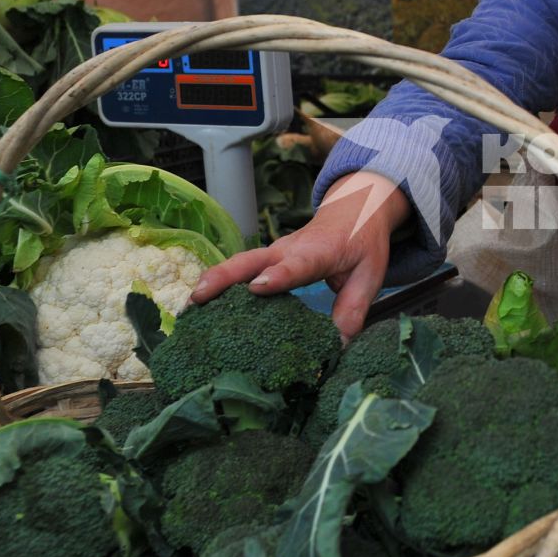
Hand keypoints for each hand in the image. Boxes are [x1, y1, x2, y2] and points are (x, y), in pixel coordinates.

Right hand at [189, 171, 412, 339]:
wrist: (354, 210)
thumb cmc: (362, 241)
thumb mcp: (370, 275)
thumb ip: (354, 308)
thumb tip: (337, 347)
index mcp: (317, 252)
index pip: (295, 265)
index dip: (277, 276)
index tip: (257, 287)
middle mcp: (288, 250)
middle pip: (249, 261)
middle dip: (222, 279)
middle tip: (197, 299)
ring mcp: (273, 254)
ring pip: (237, 265)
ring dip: (211, 283)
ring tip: (187, 309)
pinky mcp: (265, 260)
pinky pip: (239, 271)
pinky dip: (217, 285)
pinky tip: (199, 307)